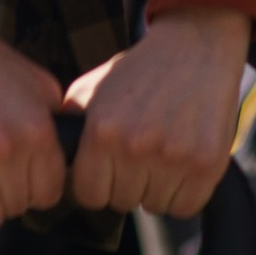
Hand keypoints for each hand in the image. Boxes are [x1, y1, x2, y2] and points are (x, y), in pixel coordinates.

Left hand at [65, 7, 251, 220]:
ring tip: (164, 151)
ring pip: (155, 206)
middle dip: (130, 182)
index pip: (90, 196)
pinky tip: (184, 162)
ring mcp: (173, 157)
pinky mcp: (206, 163)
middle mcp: (135, 147)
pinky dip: (186, 192)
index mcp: (102, 132)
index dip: (100, 184)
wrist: (195, 48)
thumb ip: (68, 126)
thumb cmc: (140, 72)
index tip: (111, 169)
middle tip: (143, 151)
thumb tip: (49, 162)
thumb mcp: (92, 89)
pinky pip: (186, 206)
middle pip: (123, 202)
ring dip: (158, 186)